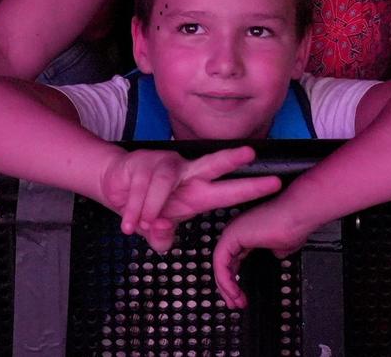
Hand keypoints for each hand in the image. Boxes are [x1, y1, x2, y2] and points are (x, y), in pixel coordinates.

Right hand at [98, 146, 281, 254]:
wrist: (115, 186)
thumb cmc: (147, 206)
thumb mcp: (158, 228)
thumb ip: (163, 236)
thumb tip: (162, 238)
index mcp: (197, 192)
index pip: (228, 188)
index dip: (250, 187)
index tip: (275, 183)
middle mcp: (186, 174)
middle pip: (211, 163)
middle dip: (230, 159)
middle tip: (249, 153)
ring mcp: (164, 165)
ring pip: (164, 181)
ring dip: (153, 207)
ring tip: (144, 224)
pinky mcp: (141, 162)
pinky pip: (140, 189)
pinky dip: (135, 210)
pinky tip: (130, 224)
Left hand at [212, 198, 314, 308]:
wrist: (299, 215)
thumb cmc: (295, 224)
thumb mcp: (284, 246)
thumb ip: (274, 251)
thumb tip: (275, 256)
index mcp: (247, 233)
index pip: (233, 261)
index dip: (234, 281)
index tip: (241, 298)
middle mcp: (237, 231)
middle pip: (224, 265)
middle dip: (228, 288)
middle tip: (234, 304)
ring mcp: (233, 232)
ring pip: (219, 266)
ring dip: (226, 288)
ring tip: (236, 302)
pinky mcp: (231, 235)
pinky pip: (220, 263)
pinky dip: (225, 280)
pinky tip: (233, 292)